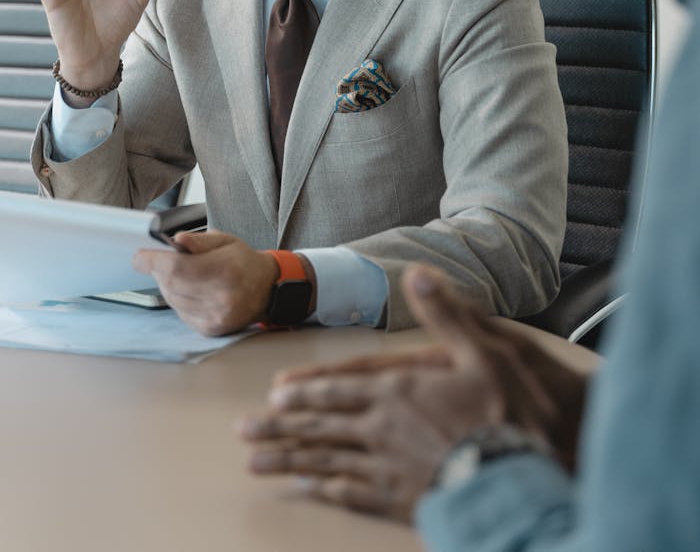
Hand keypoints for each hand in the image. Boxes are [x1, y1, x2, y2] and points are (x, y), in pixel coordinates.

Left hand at [132, 231, 283, 335]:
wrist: (266, 289)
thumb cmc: (244, 261)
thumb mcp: (225, 240)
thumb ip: (199, 241)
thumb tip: (176, 241)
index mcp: (225, 270)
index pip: (177, 268)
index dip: (152, 261)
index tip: (140, 257)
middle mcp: (221, 297)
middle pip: (171, 284)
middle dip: (159, 270)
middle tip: (162, 260)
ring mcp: (215, 316)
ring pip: (173, 299)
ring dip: (168, 285)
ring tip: (182, 273)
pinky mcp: (210, 329)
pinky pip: (180, 312)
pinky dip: (179, 299)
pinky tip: (192, 289)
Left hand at [240, 265, 588, 520]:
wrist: (521, 478)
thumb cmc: (508, 413)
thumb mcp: (485, 350)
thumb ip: (447, 313)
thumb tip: (418, 272)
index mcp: (399, 390)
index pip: (339, 389)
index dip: (306, 390)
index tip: (274, 394)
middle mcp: (383, 428)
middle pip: (320, 426)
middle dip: (280, 427)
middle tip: (244, 430)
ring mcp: (388, 467)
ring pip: (325, 461)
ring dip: (288, 459)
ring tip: (255, 463)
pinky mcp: (400, 499)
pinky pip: (351, 494)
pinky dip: (323, 490)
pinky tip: (304, 489)